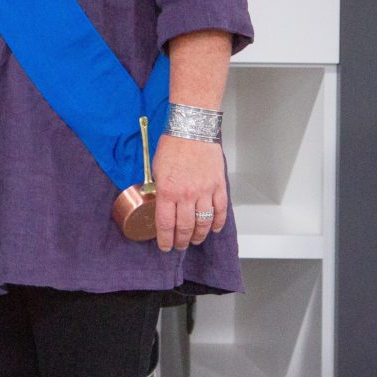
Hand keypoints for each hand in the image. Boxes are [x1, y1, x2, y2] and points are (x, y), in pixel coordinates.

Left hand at [152, 133, 226, 251]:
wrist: (192, 130)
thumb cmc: (172, 146)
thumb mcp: (157, 169)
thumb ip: (159, 188)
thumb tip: (159, 202)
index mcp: (168, 191)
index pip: (165, 224)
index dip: (165, 239)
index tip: (164, 246)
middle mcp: (187, 195)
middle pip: (185, 227)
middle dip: (181, 240)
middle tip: (179, 246)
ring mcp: (205, 192)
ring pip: (203, 223)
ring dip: (199, 235)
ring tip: (194, 240)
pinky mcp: (218, 186)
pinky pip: (220, 211)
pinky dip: (217, 223)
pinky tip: (213, 229)